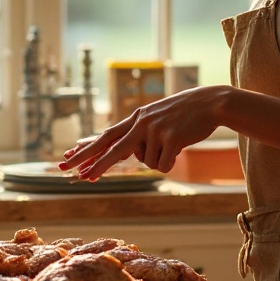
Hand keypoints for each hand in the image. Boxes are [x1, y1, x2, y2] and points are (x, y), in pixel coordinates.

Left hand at [57, 85, 228, 180]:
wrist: (210, 103)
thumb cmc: (183, 113)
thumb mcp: (156, 117)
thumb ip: (138, 132)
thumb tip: (123, 153)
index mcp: (135, 118)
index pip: (106, 136)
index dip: (87, 149)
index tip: (69, 158)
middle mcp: (141, 123)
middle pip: (113, 149)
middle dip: (95, 164)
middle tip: (79, 177)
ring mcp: (156, 130)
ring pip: (148, 163)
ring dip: (161, 159)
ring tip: (173, 143)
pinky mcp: (171, 138)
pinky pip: (164, 165)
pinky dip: (171, 162)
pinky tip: (180, 147)